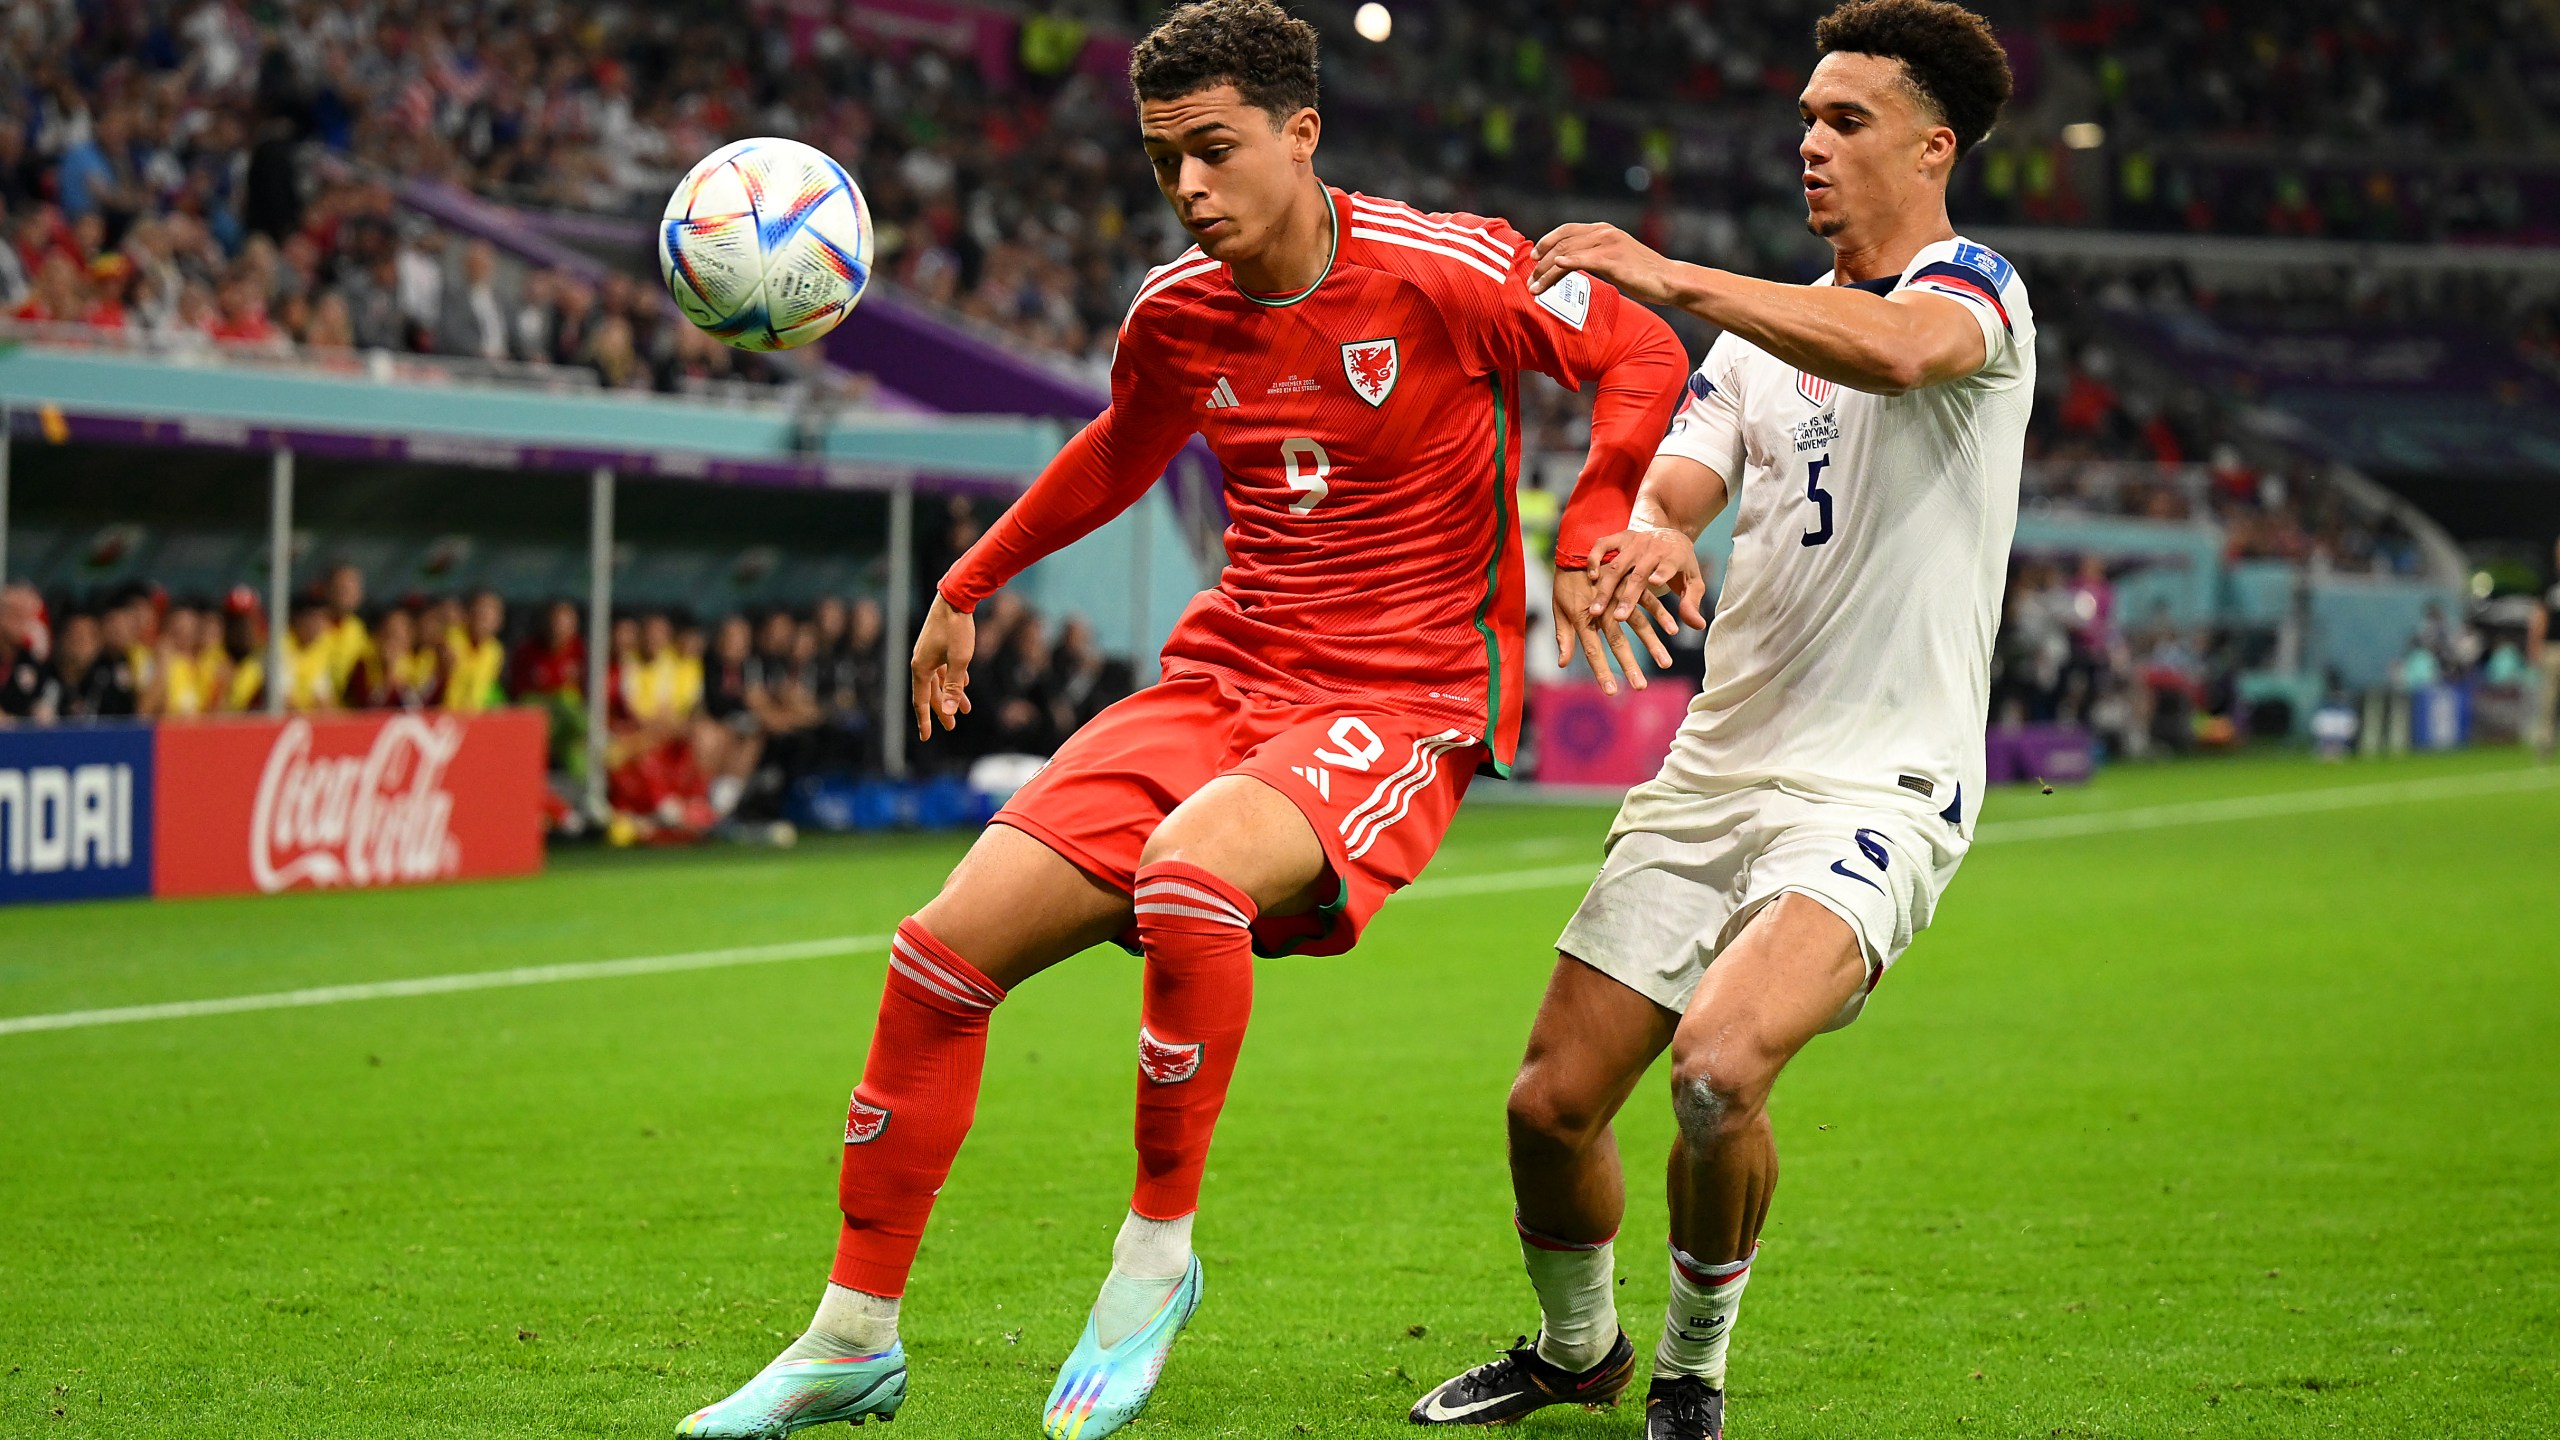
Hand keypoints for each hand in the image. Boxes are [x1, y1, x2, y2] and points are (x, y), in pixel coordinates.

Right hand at [909, 595, 975, 740]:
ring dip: (952, 695)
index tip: (927, 737)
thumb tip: (950, 712)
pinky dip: (953, 679)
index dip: (925, 720)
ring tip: (965, 710)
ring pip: (940, 681)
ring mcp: (928, 653)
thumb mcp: (960, 661)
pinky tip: (965, 685)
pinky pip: (943, 668)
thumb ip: (954, 687)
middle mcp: (921, 661)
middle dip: (943, 710)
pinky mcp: (937, 645)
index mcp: (921, 667)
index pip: (921, 701)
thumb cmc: (957, 629)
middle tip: (952, 727)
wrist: (955, 598)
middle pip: (931, 693)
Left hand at [1531, 223, 1686, 305]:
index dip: (1546, 242)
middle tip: (1529, 280)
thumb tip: (1569, 265)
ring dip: (1546, 271)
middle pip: (1562, 243)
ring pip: (1567, 253)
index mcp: (1603, 230)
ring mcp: (1609, 244)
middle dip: (1541, 262)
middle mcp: (1604, 232)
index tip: (1533, 258)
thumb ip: (1593, 256)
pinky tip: (1555, 269)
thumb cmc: (1641, 273)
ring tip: (1535, 288)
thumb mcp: (1614, 258)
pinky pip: (1584, 259)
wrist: (1668, 279)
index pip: (1566, 230)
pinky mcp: (1614, 260)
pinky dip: (1566, 263)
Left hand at [1553, 564, 1674, 696]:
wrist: (1576, 545)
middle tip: (1642, 687)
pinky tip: (1673, 630)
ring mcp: (1618, 596)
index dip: (1601, 672)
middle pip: (1617, 642)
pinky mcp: (1630, 583)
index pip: (1592, 651)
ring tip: (1665, 663)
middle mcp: (1602, 609)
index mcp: (1583, 618)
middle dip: (1630, 667)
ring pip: (1638, 624)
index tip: (1612, 692)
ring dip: (1652, 645)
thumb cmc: (1565, 581)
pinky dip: (1661, 616)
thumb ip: (1564, 637)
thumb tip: (1562, 664)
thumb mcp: (1559, 608)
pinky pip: (1649, 602)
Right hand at [1585, 523, 1709, 633]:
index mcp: (1673, 556)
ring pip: (1617, 566)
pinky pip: (1602, 545)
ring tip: (1595, 610)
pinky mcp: (1619, 537)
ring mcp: (1633, 542)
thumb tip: (1698, 626)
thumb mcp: (1692, 582)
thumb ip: (1691, 603)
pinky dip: (1595, 558)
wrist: (1670, 533)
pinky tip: (1590, 577)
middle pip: (1638, 573)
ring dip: (1606, 588)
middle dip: (1628, 596)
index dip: (1662, 572)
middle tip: (1618, 618)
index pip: (1667, 565)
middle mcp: (1652, 548)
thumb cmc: (1681, 565)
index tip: (1655, 582)